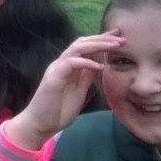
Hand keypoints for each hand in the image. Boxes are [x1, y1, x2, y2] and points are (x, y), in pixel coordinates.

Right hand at [7, 31, 123, 149]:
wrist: (39, 124)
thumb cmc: (58, 110)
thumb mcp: (79, 91)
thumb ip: (86, 77)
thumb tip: (98, 65)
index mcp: (67, 66)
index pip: (84, 47)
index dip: (101, 40)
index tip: (118, 36)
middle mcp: (61, 64)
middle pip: (81, 43)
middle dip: (102, 38)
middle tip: (121, 37)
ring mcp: (56, 69)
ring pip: (76, 48)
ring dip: (96, 45)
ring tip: (114, 46)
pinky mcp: (53, 77)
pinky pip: (70, 63)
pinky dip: (86, 62)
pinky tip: (99, 66)